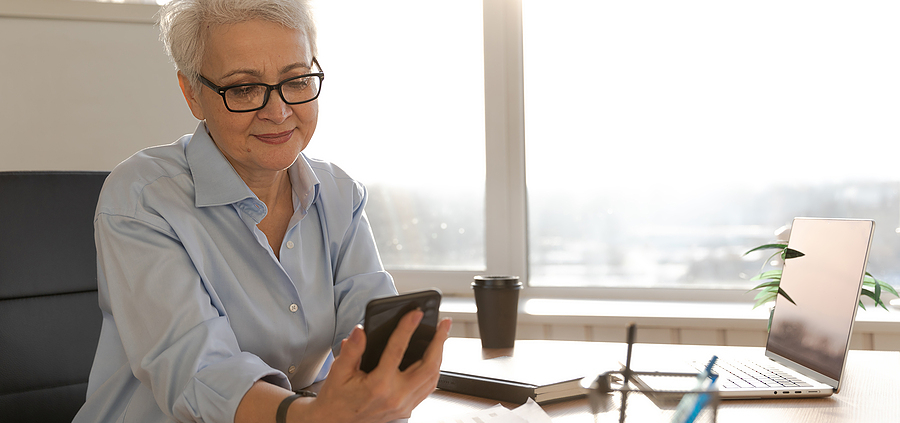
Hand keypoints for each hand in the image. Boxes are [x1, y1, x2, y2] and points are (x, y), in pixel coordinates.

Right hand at [301, 309, 451, 422]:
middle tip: (443, 324)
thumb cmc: (337, 398)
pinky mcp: (406, 409)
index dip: (407, 329)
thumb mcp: (338, 372)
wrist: (335, 422)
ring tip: (441, 337)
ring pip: (432, 378)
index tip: (415, 313)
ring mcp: (404, 405)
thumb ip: (351, 351)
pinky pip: (427, 389)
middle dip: (438, 342)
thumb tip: (360, 330)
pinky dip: (434, 371)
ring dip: (439, 355)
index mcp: (378, 386)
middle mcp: (395, 397)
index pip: (397, 351)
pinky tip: (434, 358)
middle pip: (428, 366)